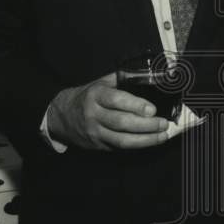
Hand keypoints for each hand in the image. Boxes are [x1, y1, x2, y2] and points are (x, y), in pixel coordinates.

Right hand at [47, 72, 170, 150]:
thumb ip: (120, 79)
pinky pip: (119, 148)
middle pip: (121, 123)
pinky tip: (150, 142)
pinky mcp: (97, 146)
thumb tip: (146, 75)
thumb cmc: (86, 96)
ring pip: (121, 140)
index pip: (116, 100)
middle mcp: (94, 114)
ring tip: (162, 136)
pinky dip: (137, 146)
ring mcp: (95, 132)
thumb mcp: (99, 83)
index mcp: (95, 95)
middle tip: (163, 124)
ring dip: (145, 140)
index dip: (136, 105)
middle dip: (146, 125)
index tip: (153, 109)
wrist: (60, 116)